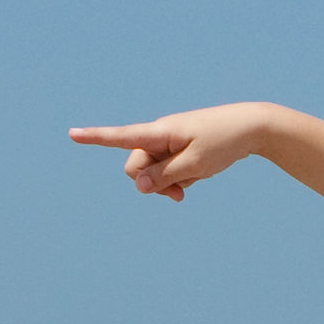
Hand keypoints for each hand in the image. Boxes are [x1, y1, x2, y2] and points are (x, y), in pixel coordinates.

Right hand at [68, 103, 284, 201]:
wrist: (252, 128)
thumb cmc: (224, 142)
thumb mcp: (194, 165)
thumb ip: (163, 176)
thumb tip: (137, 185)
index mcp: (159, 132)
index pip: (121, 136)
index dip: (95, 138)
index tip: (71, 134)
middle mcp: (158, 135)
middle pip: (136, 167)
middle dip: (150, 184)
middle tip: (177, 195)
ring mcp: (168, 143)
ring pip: (152, 173)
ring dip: (166, 185)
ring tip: (191, 184)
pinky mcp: (178, 150)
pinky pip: (167, 172)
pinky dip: (178, 180)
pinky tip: (196, 177)